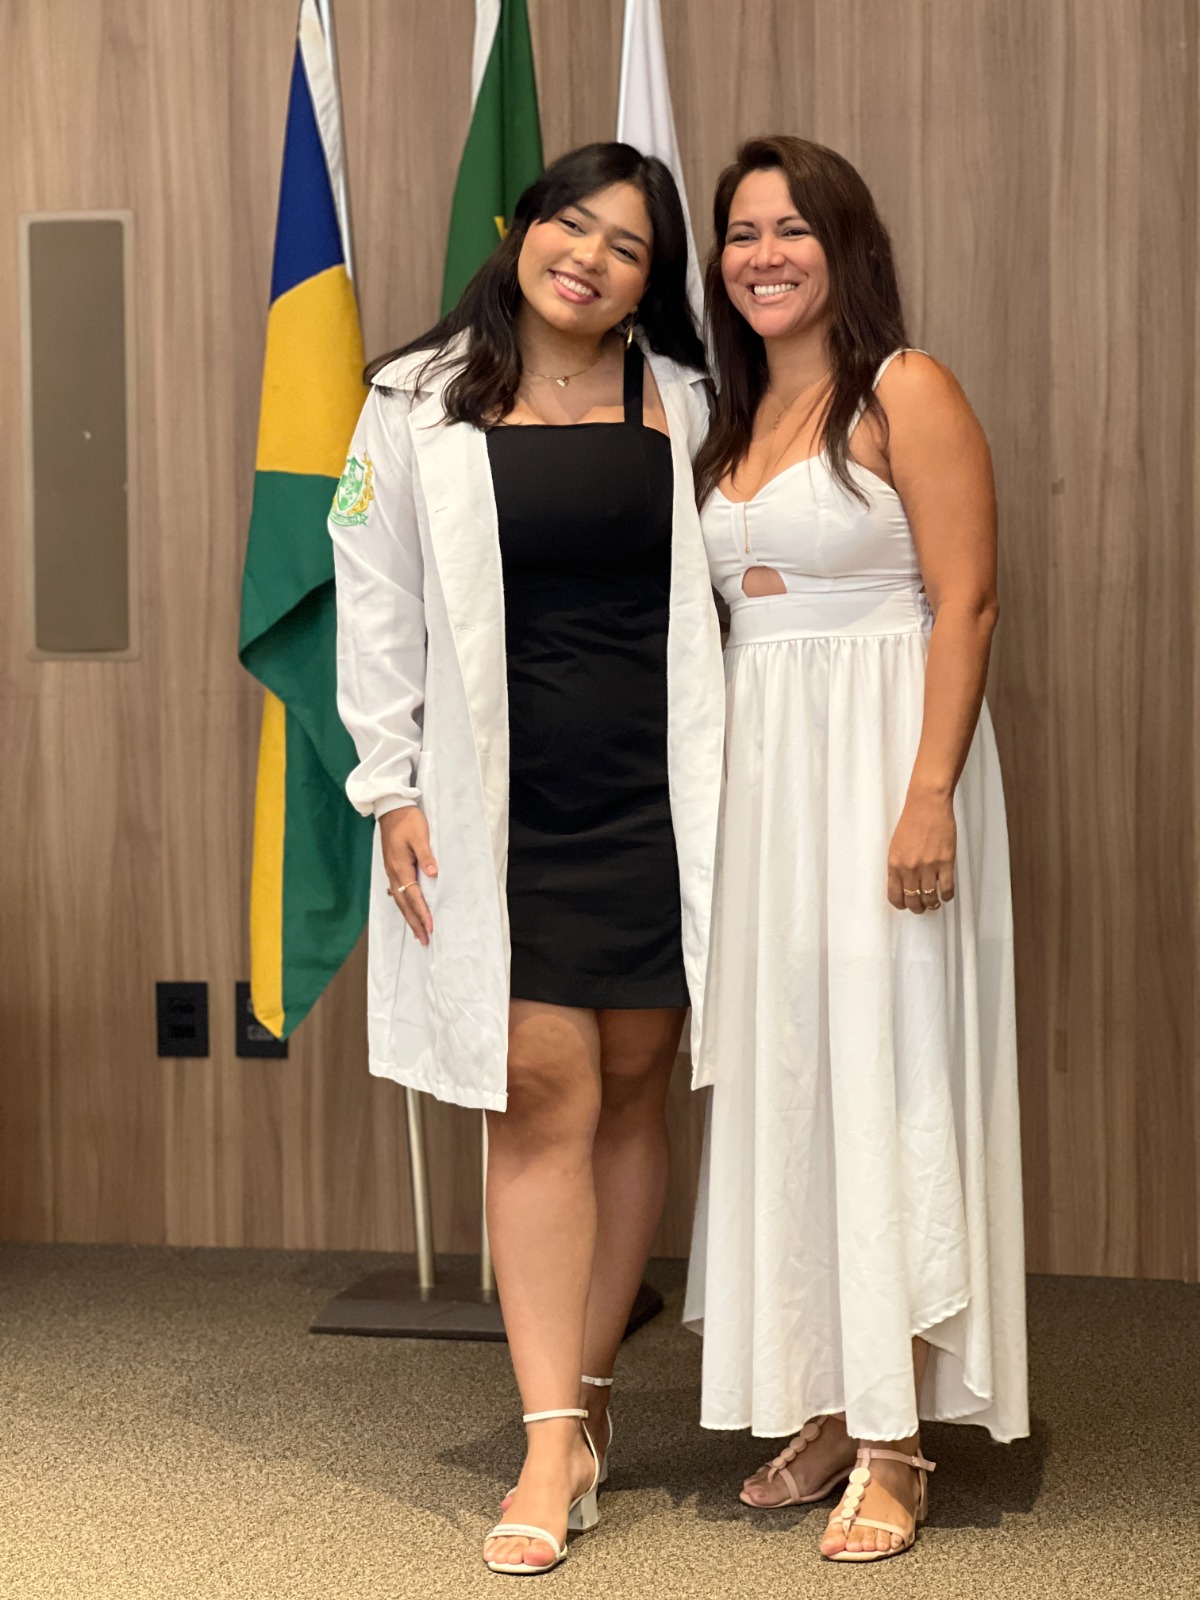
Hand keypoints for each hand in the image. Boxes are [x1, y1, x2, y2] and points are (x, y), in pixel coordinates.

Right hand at [379, 807, 437, 944]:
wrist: (391, 809)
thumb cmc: (407, 821)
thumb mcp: (419, 836)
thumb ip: (426, 855)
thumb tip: (434, 873)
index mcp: (401, 867)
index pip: (413, 895)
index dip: (422, 912)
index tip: (430, 926)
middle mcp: (394, 873)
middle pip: (404, 903)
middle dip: (414, 922)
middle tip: (424, 939)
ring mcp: (391, 871)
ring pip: (400, 900)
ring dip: (409, 916)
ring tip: (418, 932)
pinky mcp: (393, 867)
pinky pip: (398, 892)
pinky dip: (404, 905)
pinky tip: (408, 910)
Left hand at [887, 788, 955, 913]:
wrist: (928, 805)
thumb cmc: (911, 822)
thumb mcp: (896, 846)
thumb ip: (898, 865)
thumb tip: (903, 884)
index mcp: (894, 864)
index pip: (895, 895)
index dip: (901, 904)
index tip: (906, 905)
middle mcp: (910, 869)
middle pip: (913, 900)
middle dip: (917, 908)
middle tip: (922, 907)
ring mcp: (928, 867)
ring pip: (930, 898)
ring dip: (932, 904)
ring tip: (934, 903)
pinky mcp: (946, 863)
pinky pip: (947, 888)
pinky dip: (947, 896)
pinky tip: (946, 896)